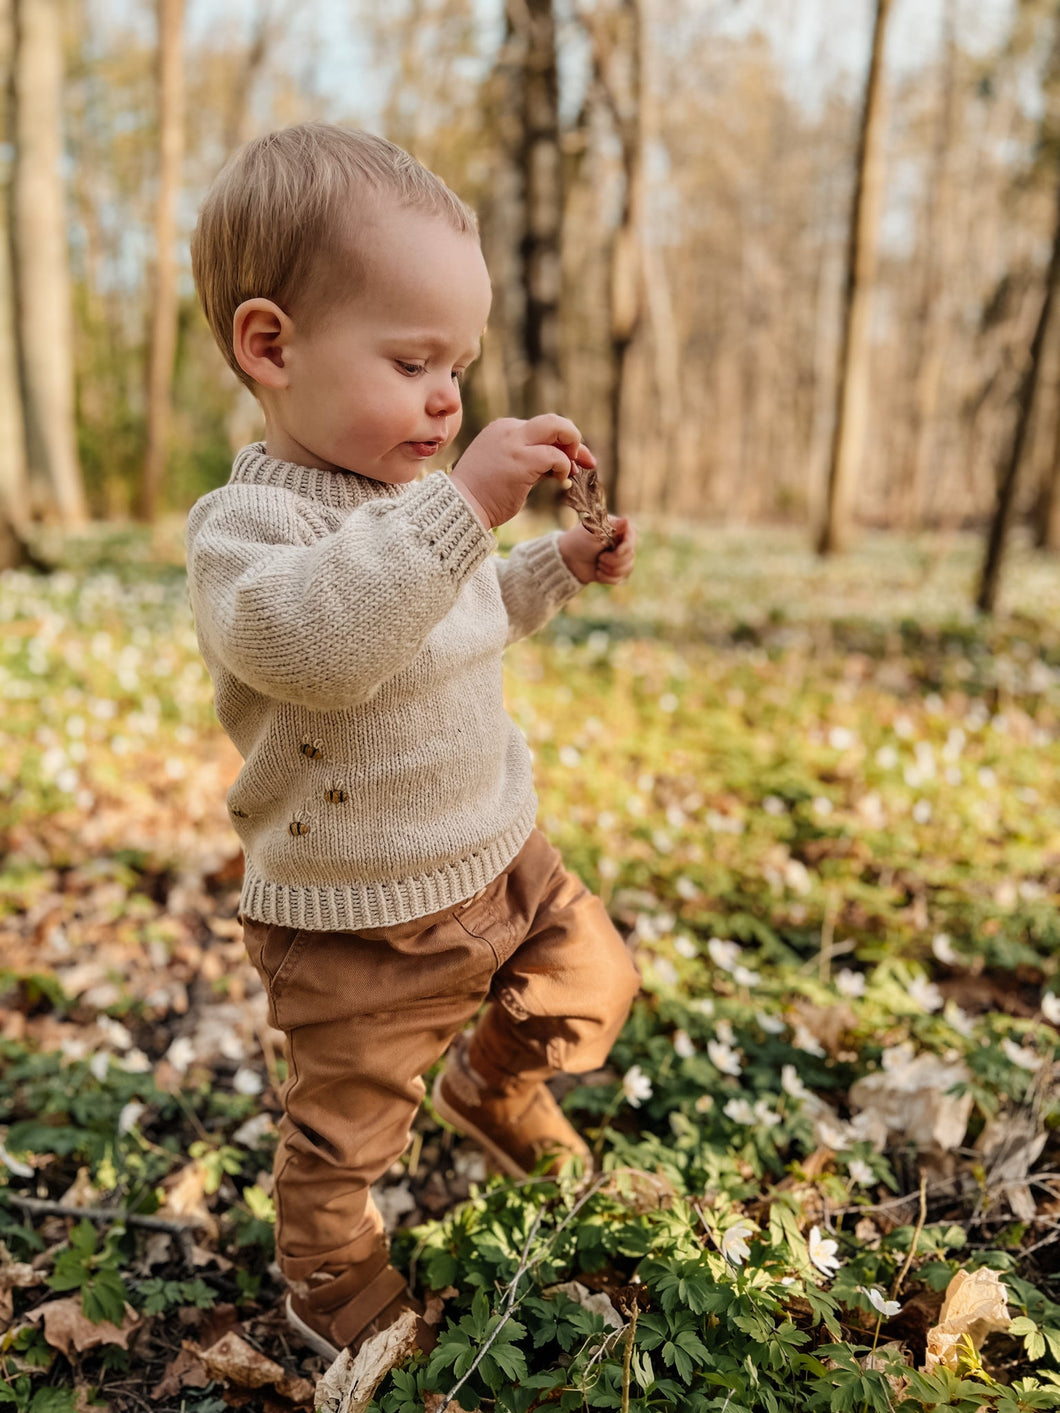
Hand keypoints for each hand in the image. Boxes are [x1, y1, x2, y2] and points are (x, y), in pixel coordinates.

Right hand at [451, 415, 594, 528]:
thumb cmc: (483, 494)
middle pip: (553, 421)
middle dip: (573, 437)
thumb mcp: (508, 468)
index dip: (562, 443)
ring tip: (571, 471)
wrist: (460, 506)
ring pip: (558, 428)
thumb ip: (533, 461)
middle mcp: (509, 430)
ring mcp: (515, 443)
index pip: (542, 428)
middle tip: (582, 458)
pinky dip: (565, 466)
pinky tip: (561, 480)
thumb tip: (567, 462)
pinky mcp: (522, 460)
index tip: (574, 460)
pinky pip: (556, 455)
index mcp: (503, 429)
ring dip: (573, 448)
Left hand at [558, 516, 636, 585]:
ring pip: (627, 569)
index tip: (617, 552)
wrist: (567, 560)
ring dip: (610, 569)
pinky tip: (598, 572)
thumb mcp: (594, 531)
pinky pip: (620, 578)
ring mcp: (620, 557)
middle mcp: (622, 542)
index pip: (632, 538)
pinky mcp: (616, 571)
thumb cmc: (579, 541)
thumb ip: (612, 526)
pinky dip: (607, 578)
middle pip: (630, 556)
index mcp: (618, 529)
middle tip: (600, 558)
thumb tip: (627, 519)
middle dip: (614, 561)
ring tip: (598, 564)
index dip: (626, 547)